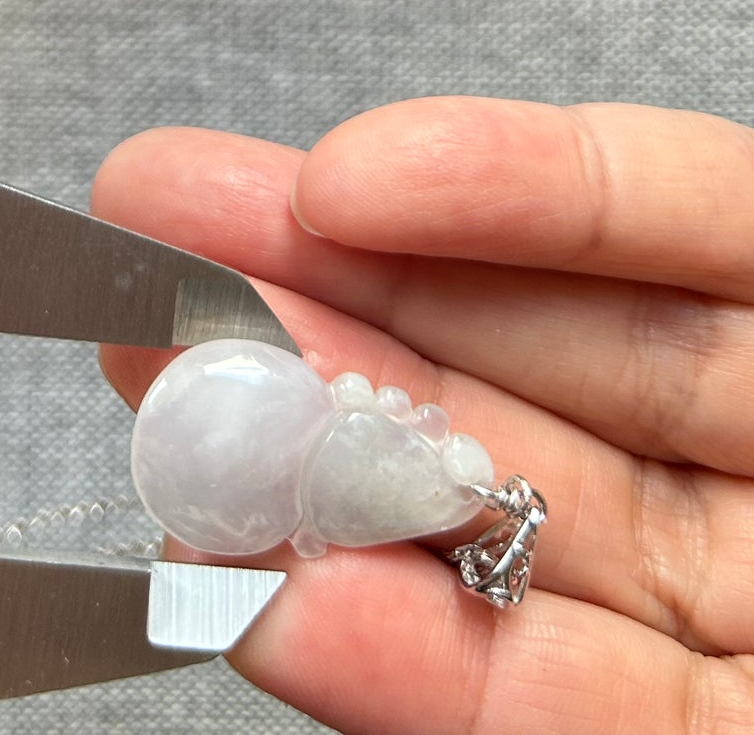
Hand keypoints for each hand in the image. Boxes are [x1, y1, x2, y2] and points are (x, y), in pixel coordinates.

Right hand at [94, 99, 753, 731]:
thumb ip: (694, 347)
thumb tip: (414, 317)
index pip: (683, 226)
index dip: (511, 183)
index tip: (340, 179)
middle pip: (542, 349)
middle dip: (337, 293)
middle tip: (164, 244)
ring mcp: (725, 610)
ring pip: (498, 518)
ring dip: (319, 466)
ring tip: (176, 406)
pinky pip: (525, 699)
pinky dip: (385, 655)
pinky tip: (270, 596)